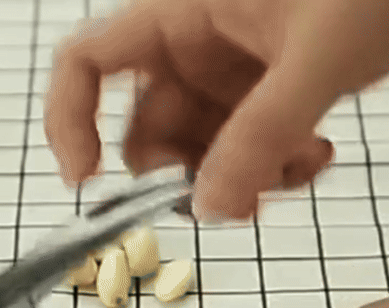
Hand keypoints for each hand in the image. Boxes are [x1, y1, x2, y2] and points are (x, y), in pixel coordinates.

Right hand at [45, 0, 388, 219]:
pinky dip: (270, 172)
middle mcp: (193, 49)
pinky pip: (242, 156)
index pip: (87, 63)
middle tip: (226, 198)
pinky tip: (314, 158)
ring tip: (293, 170)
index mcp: (181, 13)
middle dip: (179, 175)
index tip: (83, 180)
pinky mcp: (264, 101)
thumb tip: (210, 208)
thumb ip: (260, 135)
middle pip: (146, 133)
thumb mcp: (318, 54)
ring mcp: (229, 79)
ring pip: (198, 156)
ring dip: (235, 181)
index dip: (70, 121)